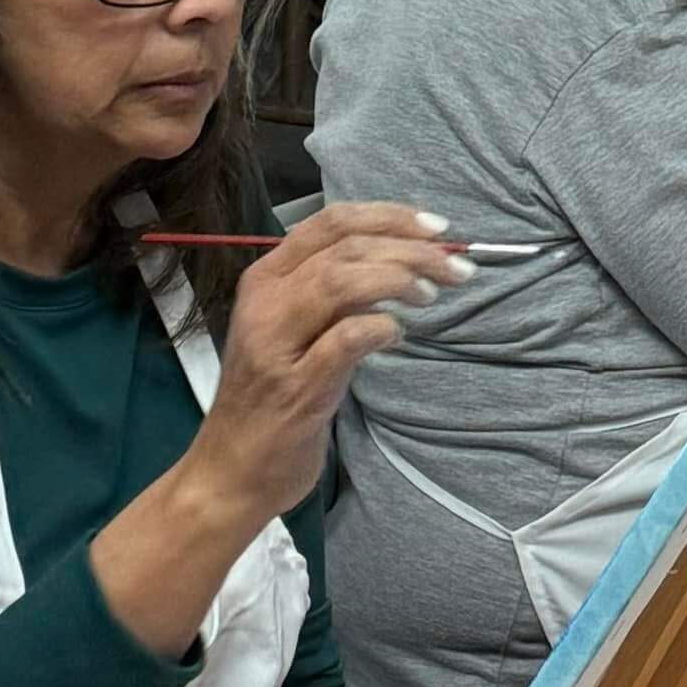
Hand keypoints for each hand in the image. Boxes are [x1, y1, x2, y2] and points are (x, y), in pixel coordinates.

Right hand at [195, 204, 470, 516]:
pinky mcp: (295, 388)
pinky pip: (345, 339)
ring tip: (431, 294)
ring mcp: (276, 345)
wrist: (231, 470)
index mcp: (266, 278)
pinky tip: (398, 334)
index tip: (436, 229)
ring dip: (397, 279)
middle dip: (409, 248)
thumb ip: (332, 290)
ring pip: (339, 281)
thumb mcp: (293, 328)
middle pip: (344, 247)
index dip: (389, 216)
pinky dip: (380, 327)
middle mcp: (265, 302)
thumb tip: (404, 258)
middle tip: (455, 267)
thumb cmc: (270, 396)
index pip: (331, 222)